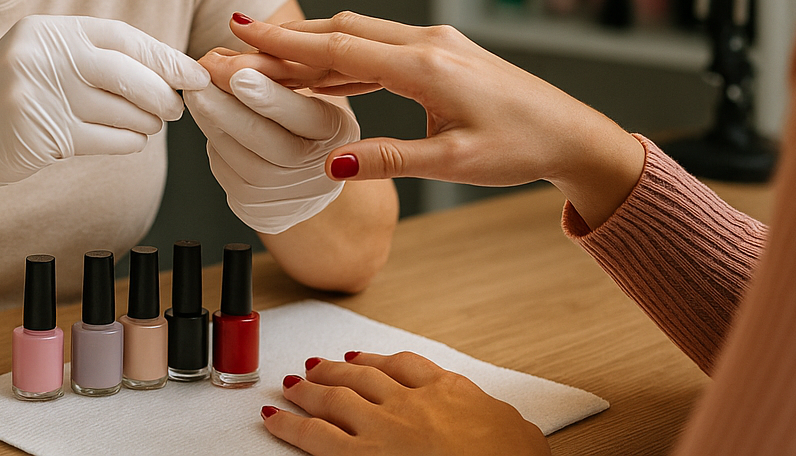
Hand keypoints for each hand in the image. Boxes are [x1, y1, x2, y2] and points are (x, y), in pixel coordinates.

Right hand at [0, 14, 208, 238]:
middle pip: (126, 72)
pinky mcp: (38, 134)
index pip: (121, 36)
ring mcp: (37, 94)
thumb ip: (88, 55)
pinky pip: (105, 139)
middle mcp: (40, 55)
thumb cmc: (6, 102)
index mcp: (46, 29)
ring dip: (146, 122)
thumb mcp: (39, 60)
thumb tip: (164, 67)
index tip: (193, 73)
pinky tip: (131, 142)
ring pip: (119, 109)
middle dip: (161, 92)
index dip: (164, 56)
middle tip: (177, 107)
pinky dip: (128, 142)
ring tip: (150, 125)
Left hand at [182, 55, 358, 234]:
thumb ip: (275, 72)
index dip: (269, 96)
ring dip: (210, 120)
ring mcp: (285, 193)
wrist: (309, 181)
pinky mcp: (256, 208)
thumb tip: (221, 58)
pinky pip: (225, 170)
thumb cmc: (305, 123)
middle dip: (226, 106)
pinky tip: (210, 119)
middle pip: (264, 138)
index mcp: (337, 133)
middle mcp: (316, 168)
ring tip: (195, 92)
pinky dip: (213, 140)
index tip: (238, 73)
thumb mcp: (307, 93)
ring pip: (237, 155)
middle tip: (199, 79)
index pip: (302, 114)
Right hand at [216, 11, 645, 228]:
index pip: (339, 49)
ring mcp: (433, 45)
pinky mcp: (439, 55)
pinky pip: (379, 51)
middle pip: (341, 33)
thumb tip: (333, 165)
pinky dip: (344, 61)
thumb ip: (391, 160)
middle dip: (288, 39)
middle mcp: (425, 43)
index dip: (286, 43)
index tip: (242, 30)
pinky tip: (320, 76)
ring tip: (269, 62)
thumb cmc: (520, 147)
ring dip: (314, 49)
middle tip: (240, 45)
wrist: (570, 133)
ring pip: (359, 38)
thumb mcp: (454, 162)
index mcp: (424, 66)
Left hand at [263, 351, 549, 455]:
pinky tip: (275, 419)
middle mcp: (411, 402)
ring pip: (335, 398)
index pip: (406, 366)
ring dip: (309, 389)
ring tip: (292, 384)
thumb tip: (513, 428)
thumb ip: (504, 422)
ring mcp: (383, 428)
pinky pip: (316, 436)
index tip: (363, 358)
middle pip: (363, 375)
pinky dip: (290, 425)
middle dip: (335, 370)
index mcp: (448, 391)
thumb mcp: (520, 434)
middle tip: (316, 365)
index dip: (379, 360)